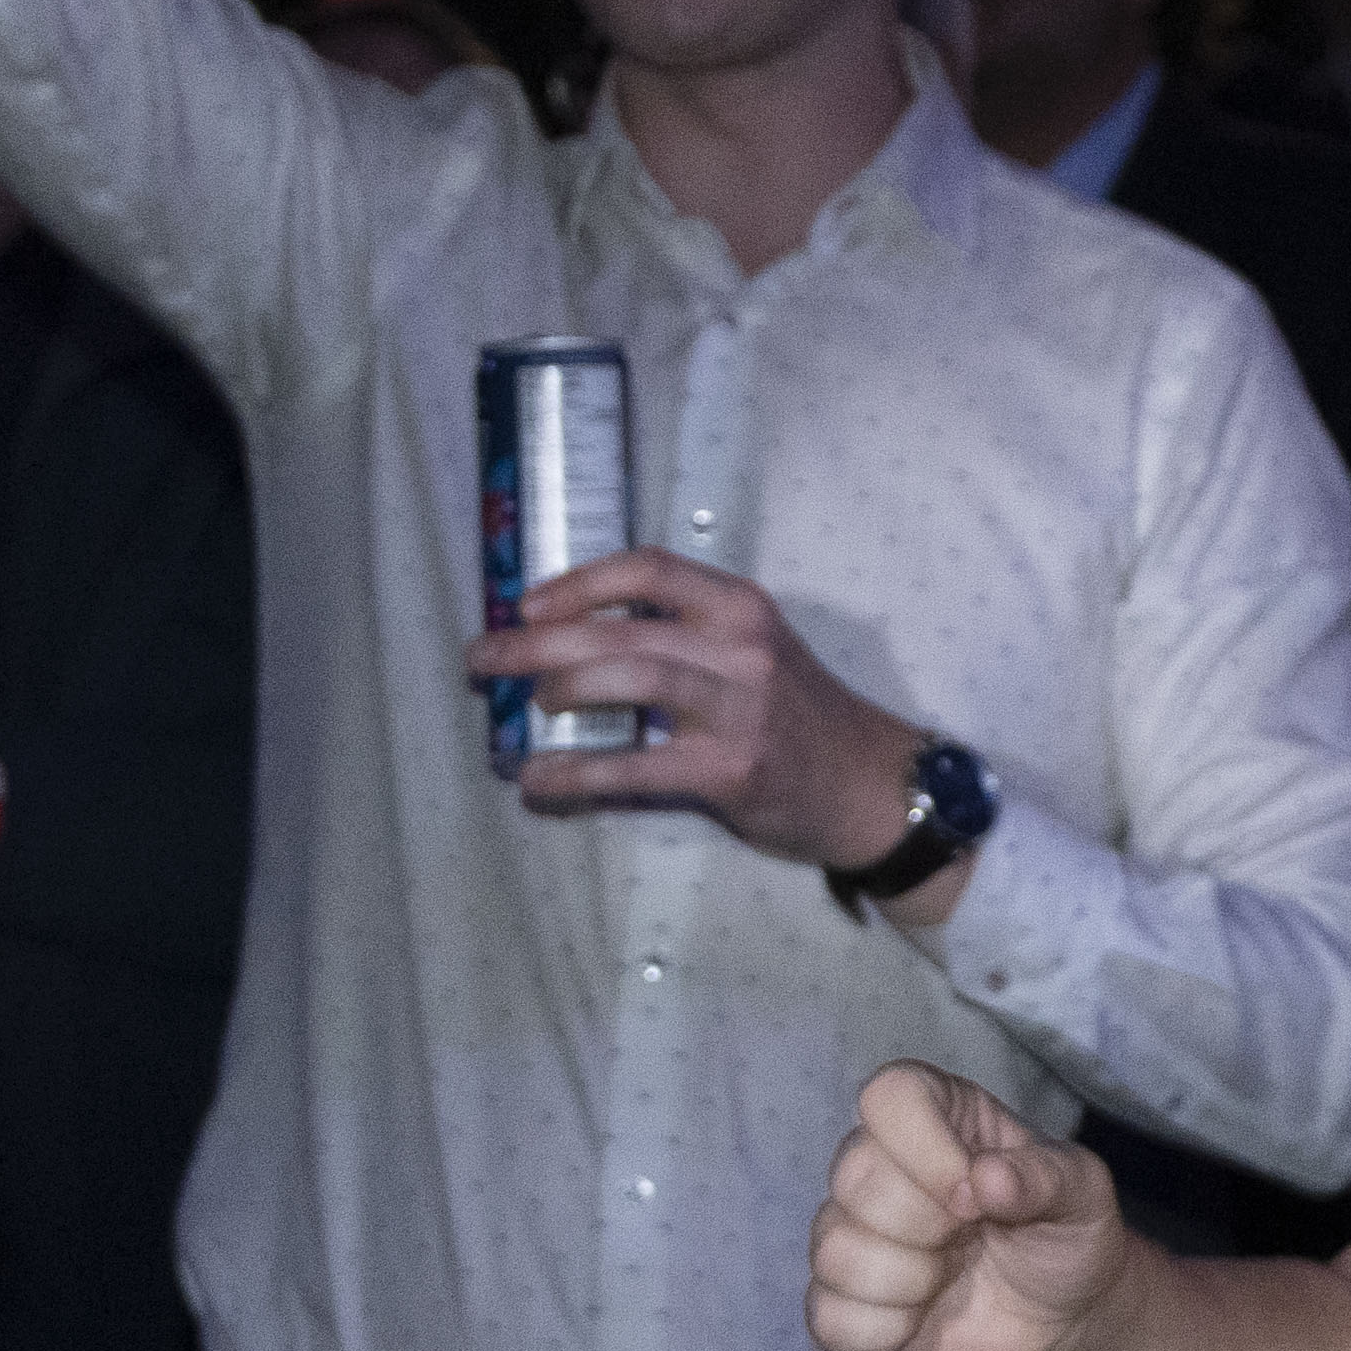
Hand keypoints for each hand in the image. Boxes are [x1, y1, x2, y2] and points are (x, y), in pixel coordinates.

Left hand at [483, 549, 938, 893]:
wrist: (867, 783)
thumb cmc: (798, 715)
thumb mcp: (754, 652)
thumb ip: (682, 639)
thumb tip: (570, 642)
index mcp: (741, 607)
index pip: (649, 567)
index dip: (577, 581)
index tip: (527, 604)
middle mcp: (742, 645)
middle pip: (622, 624)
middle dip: (537, 640)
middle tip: (483, 656)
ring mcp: (739, 706)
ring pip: (630, 676)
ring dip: (558, 688)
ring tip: (523, 707)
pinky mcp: (729, 769)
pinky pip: (634, 765)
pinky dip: (574, 773)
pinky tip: (537, 782)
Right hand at [806, 1058, 1138, 1350]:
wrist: (1063, 1318)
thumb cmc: (1066, 1236)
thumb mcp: (1082, 1195)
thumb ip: (1046, 1177)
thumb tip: (985, 1177)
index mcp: (942, 1117)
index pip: (890, 1095)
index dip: (925, 1146)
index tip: (973, 1194)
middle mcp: (883, 1166)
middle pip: (853, 1176)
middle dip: (926, 1224)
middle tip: (971, 1239)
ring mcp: (854, 1235)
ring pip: (834, 1251)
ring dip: (908, 1281)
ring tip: (950, 1278)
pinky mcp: (841, 1302)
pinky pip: (828, 1318)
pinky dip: (885, 1330)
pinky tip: (921, 1320)